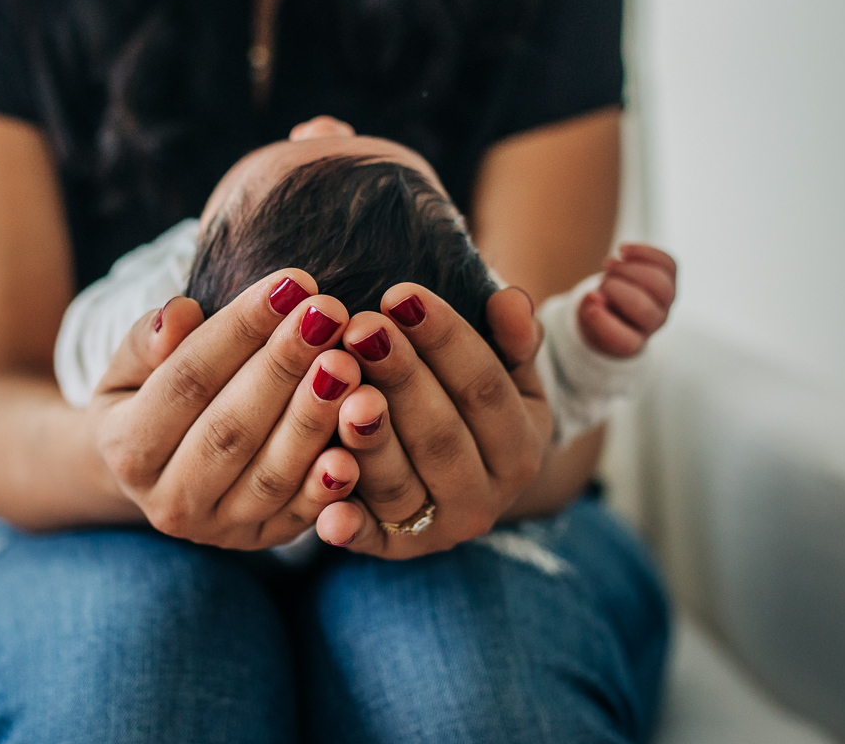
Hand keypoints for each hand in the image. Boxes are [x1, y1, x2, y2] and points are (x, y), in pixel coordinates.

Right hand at [88, 270, 365, 549]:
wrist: (157, 470)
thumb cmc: (149, 396)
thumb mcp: (130, 366)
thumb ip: (147, 341)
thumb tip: (179, 314)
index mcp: (126, 450)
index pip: (188, 381)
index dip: (239, 331)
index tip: (290, 283)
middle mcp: (168, 501)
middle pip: (231, 428)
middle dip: (285, 366)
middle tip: (329, 311)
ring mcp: (218, 529)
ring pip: (271, 474)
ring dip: (314, 417)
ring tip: (350, 361)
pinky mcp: (264, 540)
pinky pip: (303, 514)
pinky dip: (333, 481)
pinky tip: (362, 435)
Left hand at [314, 284, 551, 557]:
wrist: (468, 482)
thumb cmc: (476, 406)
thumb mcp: (511, 374)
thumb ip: (514, 339)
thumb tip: (511, 301)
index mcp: (520, 448)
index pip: (484, 388)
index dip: (445, 340)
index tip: (401, 294)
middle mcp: (484, 498)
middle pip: (440, 436)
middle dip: (399, 377)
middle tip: (359, 328)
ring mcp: (437, 530)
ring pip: (399, 484)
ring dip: (367, 440)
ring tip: (337, 387)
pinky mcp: (392, 550)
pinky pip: (367, 538)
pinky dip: (348, 525)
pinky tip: (324, 507)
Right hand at [578, 243, 677, 356]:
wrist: (621, 304)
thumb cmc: (601, 313)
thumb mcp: (588, 318)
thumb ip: (589, 312)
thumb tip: (594, 297)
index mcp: (632, 341)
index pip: (625, 341)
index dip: (604, 322)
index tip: (589, 303)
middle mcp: (653, 324)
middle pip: (643, 308)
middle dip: (614, 289)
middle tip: (600, 283)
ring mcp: (666, 302)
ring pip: (659, 284)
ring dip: (629, 269)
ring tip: (609, 265)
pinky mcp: (670, 279)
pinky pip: (667, 264)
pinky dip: (644, 253)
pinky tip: (623, 251)